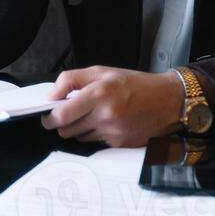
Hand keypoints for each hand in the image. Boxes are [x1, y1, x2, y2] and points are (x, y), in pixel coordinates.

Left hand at [40, 66, 183, 145]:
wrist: (167, 101)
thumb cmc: (134, 83)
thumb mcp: (102, 71)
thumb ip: (72, 80)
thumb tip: (51, 95)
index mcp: (98, 94)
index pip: (62, 114)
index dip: (49, 118)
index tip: (47, 116)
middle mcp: (105, 116)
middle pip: (67, 130)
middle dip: (62, 124)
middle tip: (68, 114)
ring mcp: (112, 133)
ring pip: (79, 138)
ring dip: (79, 129)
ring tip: (92, 115)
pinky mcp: (119, 144)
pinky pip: (96, 142)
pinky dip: (96, 134)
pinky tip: (107, 122)